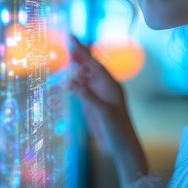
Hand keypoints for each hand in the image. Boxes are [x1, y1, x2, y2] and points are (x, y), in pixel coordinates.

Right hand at [69, 36, 147, 184]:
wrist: (122, 149)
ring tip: (65, 58)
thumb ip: (86, 97)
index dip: (83, 50)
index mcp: (111, 85)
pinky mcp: (92, 107)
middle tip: (65, 45)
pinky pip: (82, 91)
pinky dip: (74, 84)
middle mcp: (104, 88)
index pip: (94, 63)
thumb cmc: (118, 130)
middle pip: (89, 68)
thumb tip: (69, 82)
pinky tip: (67, 80)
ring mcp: (98, 96)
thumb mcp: (103, 112)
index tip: (73, 38)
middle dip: (79, 57)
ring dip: (76, 69)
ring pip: (85, 78)